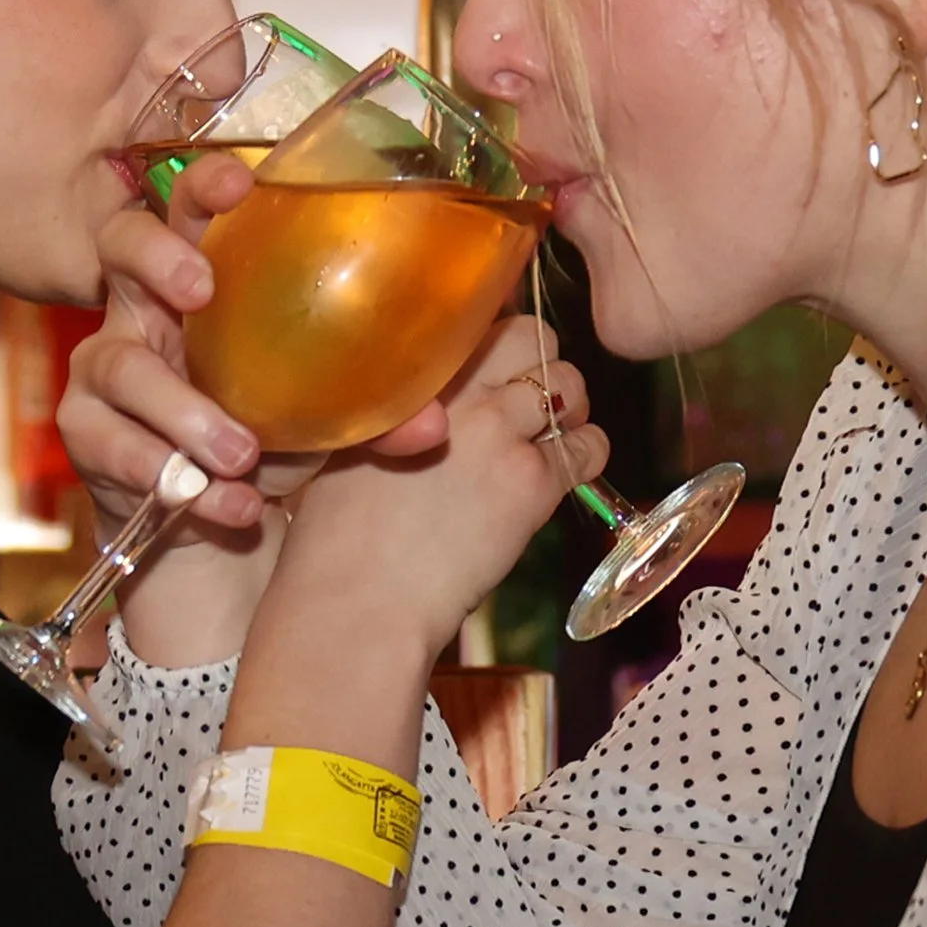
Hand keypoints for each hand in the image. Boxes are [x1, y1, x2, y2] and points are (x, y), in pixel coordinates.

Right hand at [63, 154, 444, 542]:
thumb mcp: (327, 416)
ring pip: (122, 367)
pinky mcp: (87, 433)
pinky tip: (230, 504)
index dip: (204, 184)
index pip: (192, 206)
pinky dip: (177, 479)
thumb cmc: (273, 434)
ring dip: (184, 411)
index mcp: (204, 280)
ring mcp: (107, 368)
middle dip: (158, 256)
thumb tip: (434, 424)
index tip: (239, 185)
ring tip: (241, 454)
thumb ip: (378, 414)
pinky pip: (117, 447)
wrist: (217, 519)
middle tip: (203, 290)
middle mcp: (144, 308)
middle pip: (121, 245)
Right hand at [260, 317, 608, 666]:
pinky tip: (564, 476)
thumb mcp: (348, 446)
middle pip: (532, 335)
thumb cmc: (338, 540)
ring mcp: (498, 431)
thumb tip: (431, 404)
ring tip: (549, 441)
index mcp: (407, 374)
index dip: (491, 347)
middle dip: (540, 364)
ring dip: (569, 409)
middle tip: (531, 402)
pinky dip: (586, 456)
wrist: (356, 604)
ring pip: (571, 386)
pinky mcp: (532, 481)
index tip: (493, 372)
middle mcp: (456, 390)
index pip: (474, 322)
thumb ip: (392, 410)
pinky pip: (589, 447)